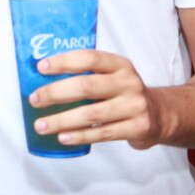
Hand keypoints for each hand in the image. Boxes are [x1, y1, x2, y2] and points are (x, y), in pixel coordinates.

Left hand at [27, 49, 163, 149]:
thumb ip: (87, 74)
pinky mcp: (137, 128)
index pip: (89, 58)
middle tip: (34, 99)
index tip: (40, 67)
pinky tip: (62, 137)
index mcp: (119, 64)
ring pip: (91, 113)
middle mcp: (128, 82)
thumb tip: (42, 78)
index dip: (63, 61)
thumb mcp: (112, 75)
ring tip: (41, 125)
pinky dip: (79, 136)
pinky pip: (102, 133)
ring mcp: (135, 106)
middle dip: (55, 93)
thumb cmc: (122, 93)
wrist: (160, 115)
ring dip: (62, 120)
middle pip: (86, 86)